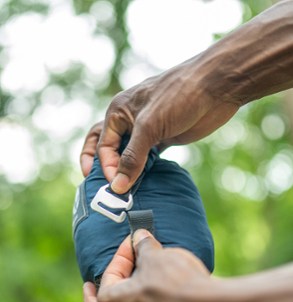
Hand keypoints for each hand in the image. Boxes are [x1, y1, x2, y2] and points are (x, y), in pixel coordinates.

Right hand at [80, 62, 237, 185]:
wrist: (216, 86)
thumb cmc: (179, 96)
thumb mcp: (149, 126)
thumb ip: (132, 158)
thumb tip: (117, 187)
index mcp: (118, 112)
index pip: (103, 146)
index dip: (107, 167)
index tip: (117, 186)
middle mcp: (129, 121)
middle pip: (109, 150)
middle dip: (107, 169)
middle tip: (108, 191)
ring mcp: (147, 131)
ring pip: (129, 156)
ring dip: (127, 173)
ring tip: (127, 194)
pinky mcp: (163, 138)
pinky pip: (147, 159)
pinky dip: (144, 171)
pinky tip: (145, 185)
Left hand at [83, 229, 220, 301]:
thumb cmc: (174, 283)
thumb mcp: (155, 257)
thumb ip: (143, 246)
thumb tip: (140, 237)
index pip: (109, 276)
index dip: (122, 253)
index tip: (134, 240)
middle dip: (99, 296)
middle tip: (92, 286)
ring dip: (126, 301)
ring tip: (133, 284)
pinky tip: (157, 297)